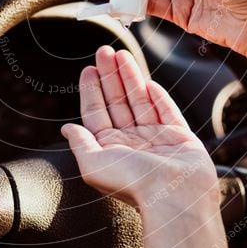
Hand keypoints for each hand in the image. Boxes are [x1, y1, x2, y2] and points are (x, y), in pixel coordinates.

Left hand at [61, 46, 225, 247]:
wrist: (175, 196)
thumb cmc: (133, 184)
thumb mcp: (93, 165)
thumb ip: (80, 143)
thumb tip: (66, 128)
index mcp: (110, 150)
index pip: (96, 113)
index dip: (91, 90)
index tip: (88, 69)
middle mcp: (132, 143)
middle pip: (117, 102)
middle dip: (110, 76)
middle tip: (104, 51)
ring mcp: (156, 139)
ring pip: (140, 101)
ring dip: (130, 77)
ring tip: (122, 54)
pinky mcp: (180, 137)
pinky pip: (167, 112)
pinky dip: (158, 96)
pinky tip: (148, 82)